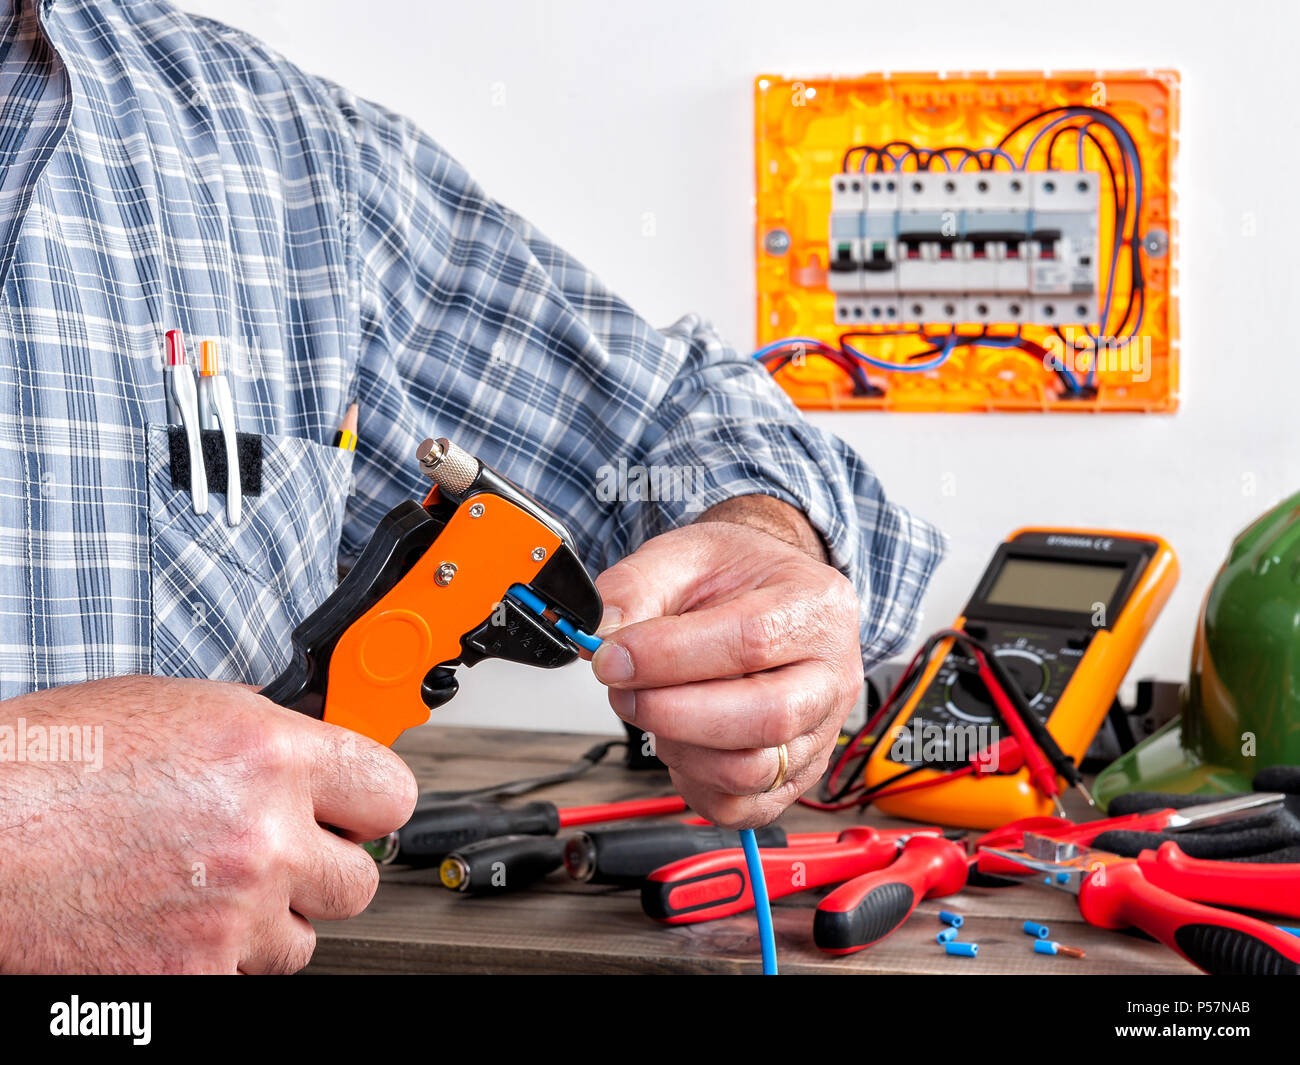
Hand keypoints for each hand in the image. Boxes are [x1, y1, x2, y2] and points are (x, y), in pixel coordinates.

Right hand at [0, 676, 416, 973]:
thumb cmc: (53, 764)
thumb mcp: (177, 707)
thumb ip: (263, 733)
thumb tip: (311, 752)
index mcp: (271, 755)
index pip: (392, 793)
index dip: (371, 804)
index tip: (354, 811)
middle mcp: (264, 836)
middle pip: (359, 879)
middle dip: (323, 869)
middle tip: (278, 856)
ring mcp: (231, 914)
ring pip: (305, 940)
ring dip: (270, 920)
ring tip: (208, 889)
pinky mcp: (192, 977)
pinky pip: (243, 979)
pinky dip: (215, 960)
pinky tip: (171, 923)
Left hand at [592, 497, 862, 826]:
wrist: (764, 595)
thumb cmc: (737, 576)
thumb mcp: (685, 553)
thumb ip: (637, 586)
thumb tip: (601, 635)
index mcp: (817, 606)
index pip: (751, 641)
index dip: (670, 656)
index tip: (613, 657)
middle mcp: (833, 675)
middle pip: (765, 718)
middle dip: (672, 711)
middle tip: (623, 689)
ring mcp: (821, 732)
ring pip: (752, 771)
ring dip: (678, 747)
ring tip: (650, 708)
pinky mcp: (797, 774)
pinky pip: (743, 807)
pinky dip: (693, 783)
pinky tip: (676, 740)